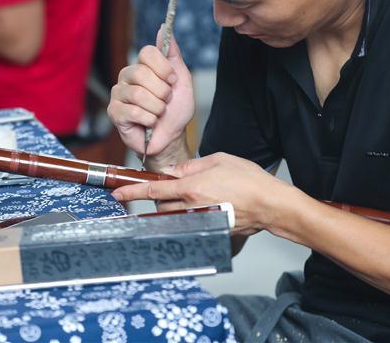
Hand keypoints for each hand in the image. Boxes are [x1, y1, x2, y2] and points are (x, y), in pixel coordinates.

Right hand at [107, 27, 194, 164]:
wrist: (170, 137)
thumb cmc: (175, 110)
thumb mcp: (182, 79)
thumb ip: (173, 54)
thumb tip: (164, 28)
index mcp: (142, 65)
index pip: (147, 52)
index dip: (164, 68)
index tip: (172, 81)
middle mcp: (127, 76)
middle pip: (141, 73)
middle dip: (162, 92)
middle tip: (165, 101)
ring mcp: (118, 93)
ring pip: (138, 94)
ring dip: (157, 108)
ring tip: (158, 114)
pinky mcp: (114, 112)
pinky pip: (132, 111)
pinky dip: (148, 120)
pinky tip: (149, 123)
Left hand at [111, 152, 292, 236]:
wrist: (271, 204)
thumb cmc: (249, 179)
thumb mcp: (218, 160)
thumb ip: (192, 165)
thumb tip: (176, 170)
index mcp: (191, 187)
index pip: (154, 189)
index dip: (133, 192)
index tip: (119, 194)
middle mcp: (192, 207)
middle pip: (162, 205)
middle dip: (160, 197)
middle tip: (173, 187)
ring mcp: (201, 220)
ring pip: (174, 215)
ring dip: (175, 206)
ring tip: (194, 196)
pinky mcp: (211, 229)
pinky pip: (191, 222)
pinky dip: (191, 214)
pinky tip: (207, 205)